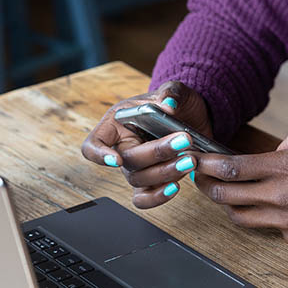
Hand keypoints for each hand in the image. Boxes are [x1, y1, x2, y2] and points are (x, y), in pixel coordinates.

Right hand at [81, 80, 212, 207]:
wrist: (193, 118)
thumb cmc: (176, 103)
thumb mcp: (175, 91)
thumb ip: (171, 93)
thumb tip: (168, 104)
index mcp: (117, 123)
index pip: (94, 143)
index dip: (99, 154)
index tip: (116, 159)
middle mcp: (122, 147)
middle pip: (127, 161)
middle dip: (157, 153)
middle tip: (183, 141)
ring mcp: (136, 166)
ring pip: (139, 179)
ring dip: (165, 172)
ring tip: (190, 159)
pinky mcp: (152, 180)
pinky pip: (144, 197)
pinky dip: (158, 196)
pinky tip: (175, 186)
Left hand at [193, 122, 287, 246]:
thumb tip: (278, 147)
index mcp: (286, 167)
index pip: (233, 167)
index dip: (208, 164)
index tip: (196, 159)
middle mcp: (280, 196)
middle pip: (227, 196)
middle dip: (205, 186)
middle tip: (198, 178)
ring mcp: (286, 220)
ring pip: (240, 217)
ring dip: (226, 204)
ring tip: (222, 193)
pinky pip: (267, 227)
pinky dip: (259, 215)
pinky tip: (263, 205)